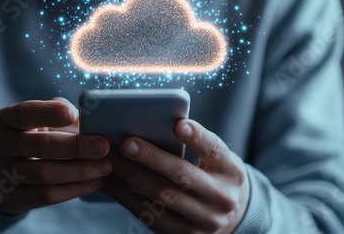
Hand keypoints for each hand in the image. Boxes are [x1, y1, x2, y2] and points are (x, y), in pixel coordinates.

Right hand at [0, 98, 111, 214]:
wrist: (0, 171)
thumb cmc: (31, 136)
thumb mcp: (38, 119)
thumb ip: (60, 113)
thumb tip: (89, 118)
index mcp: (7, 119)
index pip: (26, 113)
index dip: (49, 113)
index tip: (74, 114)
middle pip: (40, 146)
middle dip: (75, 147)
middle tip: (103, 146)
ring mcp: (1, 174)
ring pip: (44, 174)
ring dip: (80, 171)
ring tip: (105, 166)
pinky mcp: (10, 198)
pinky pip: (45, 196)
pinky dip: (74, 189)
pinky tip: (94, 182)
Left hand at [102, 119, 249, 233]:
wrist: (232, 216)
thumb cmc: (216, 175)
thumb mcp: (217, 159)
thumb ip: (196, 143)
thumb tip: (154, 123)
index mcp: (231, 170)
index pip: (215, 150)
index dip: (197, 137)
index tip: (178, 124)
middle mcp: (221, 197)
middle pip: (182, 175)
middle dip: (152, 158)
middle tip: (127, 143)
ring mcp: (203, 220)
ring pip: (161, 197)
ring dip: (132, 177)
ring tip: (111, 160)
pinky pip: (150, 216)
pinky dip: (127, 197)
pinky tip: (111, 182)